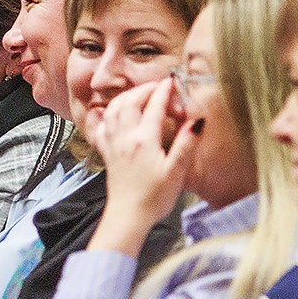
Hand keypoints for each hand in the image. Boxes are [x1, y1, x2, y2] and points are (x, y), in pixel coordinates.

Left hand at [89, 79, 199, 255]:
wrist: (128, 216)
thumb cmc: (154, 198)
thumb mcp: (176, 172)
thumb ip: (186, 144)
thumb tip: (197, 121)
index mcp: (144, 140)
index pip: (154, 106)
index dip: (164, 91)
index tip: (172, 82)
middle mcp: (125, 137)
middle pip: (130, 102)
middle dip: (144, 90)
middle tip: (157, 87)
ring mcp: (114, 144)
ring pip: (113, 111)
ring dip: (125, 97)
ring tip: (137, 94)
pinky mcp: (107, 154)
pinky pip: (100, 128)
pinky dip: (104, 116)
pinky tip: (107, 113)